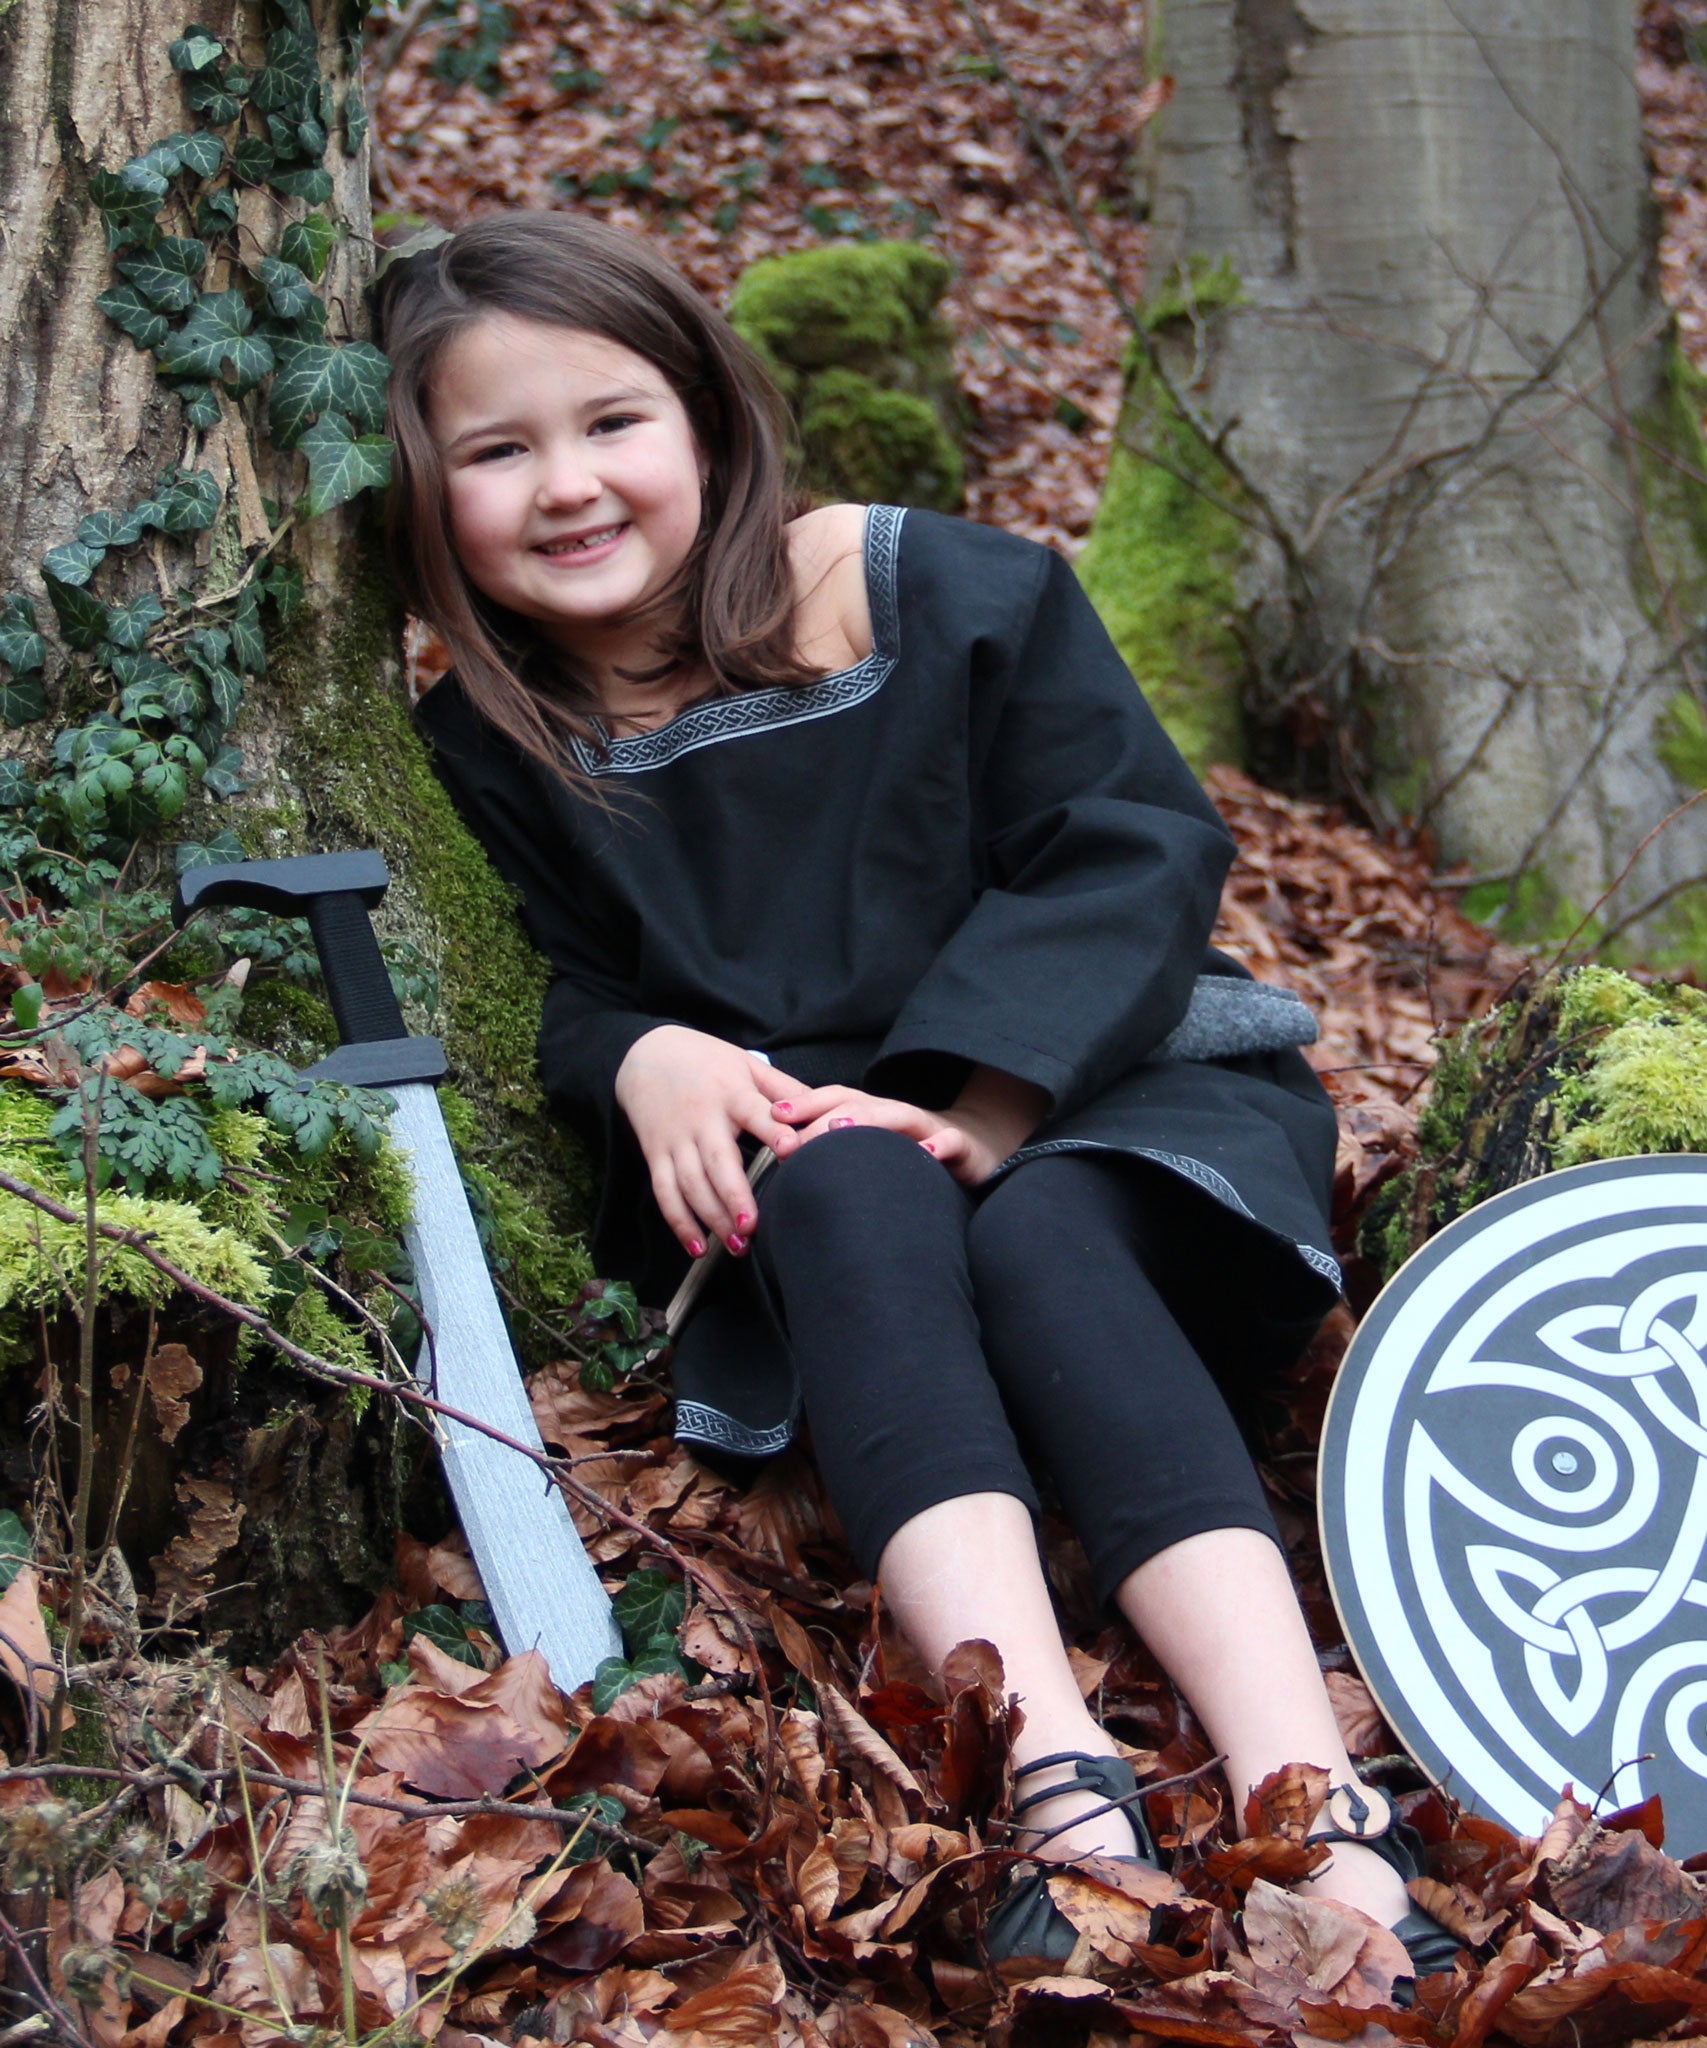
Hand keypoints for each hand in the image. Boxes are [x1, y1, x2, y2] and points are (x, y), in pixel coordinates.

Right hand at [614, 1026, 802, 1257]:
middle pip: (717, 1161)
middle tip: (754, 1227)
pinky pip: (664, 1192)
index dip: (773, 1131)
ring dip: (712, 1217)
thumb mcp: (746, 1064)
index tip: (791, 1150)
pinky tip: (698, 1247)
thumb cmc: (706, 1061)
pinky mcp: (655, 1153)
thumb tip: (821, 1111)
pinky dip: (679, 1222)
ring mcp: (675, 1138)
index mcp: (731, 1093)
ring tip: (737, 1245)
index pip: (755, 1113)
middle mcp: (702, 1118)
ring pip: (691, 1183)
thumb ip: (783, 1089)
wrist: (645, 1053)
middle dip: (735, 1196)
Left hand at [773, 1066, 1049, 1187]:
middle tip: (792, 1136)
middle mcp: (897, 1114)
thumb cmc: (913, 1157)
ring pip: (898, 1115)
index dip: (804, 1103)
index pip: (834, 1100)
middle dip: (822, 1115)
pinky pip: (951, 1143)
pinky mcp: (961, 1147)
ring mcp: (930, 1128)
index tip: (772, 1114)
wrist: (977, 1152)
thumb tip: (784, 1164)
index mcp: (872, 1114)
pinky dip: (938, 1146)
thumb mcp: (873, 1154)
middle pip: (857, 1104)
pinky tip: (926, 1154)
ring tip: (840, 1129)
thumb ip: (838, 1153)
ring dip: (869, 1119)